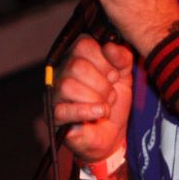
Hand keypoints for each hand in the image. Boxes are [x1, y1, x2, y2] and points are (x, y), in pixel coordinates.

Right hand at [52, 38, 133, 160]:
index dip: (104, 62)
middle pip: (76, 67)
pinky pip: (62, 110)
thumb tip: (109, 47)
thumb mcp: (125, 75)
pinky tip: (98, 113)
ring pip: (68, 86)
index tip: (114, 76)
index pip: (84, 46)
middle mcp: (61, 72)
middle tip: (109, 94)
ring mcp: (55, 93)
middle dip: (102, 84)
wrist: (113, 133)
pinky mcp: (53, 115)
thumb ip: (122, 57)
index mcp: (78, 58)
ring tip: (103, 107)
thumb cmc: (114, 101)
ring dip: (95, 99)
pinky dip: (84, 111)